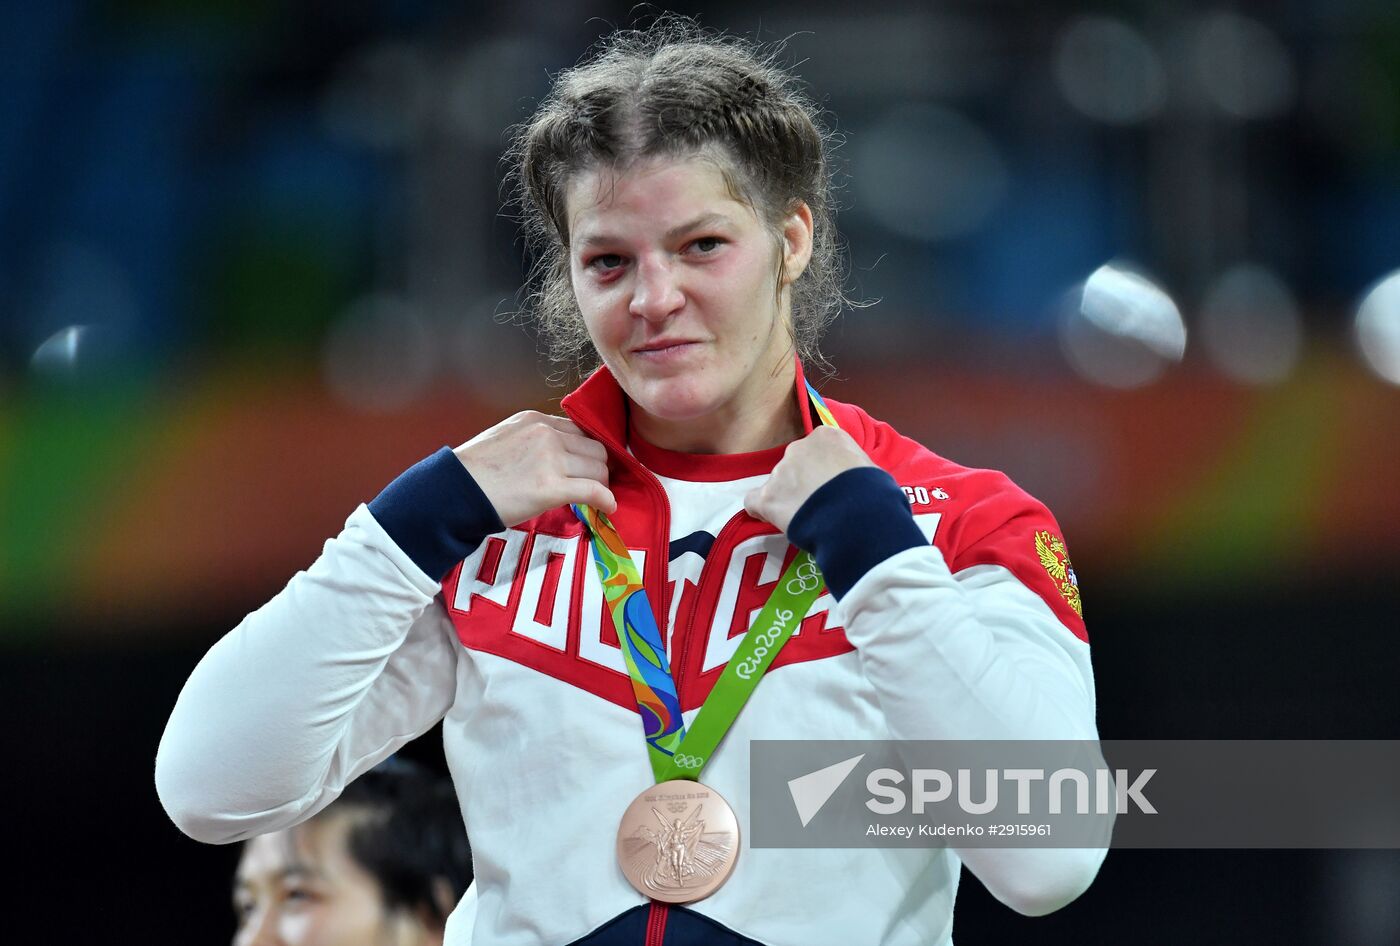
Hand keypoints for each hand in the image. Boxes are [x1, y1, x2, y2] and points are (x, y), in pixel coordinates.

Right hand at [453, 412, 615, 526]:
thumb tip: (557, 457)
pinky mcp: (552, 487)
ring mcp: (550, 459)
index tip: (588, 465)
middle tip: (594, 484)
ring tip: (595, 498)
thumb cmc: (473, 472)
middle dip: (598, 467)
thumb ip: (533, 441)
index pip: (579, 430)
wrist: (453, 492)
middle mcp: (546, 434)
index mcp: (535, 420)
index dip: (588, 450)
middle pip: (595, 448)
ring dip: (601, 484)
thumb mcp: (505, 439)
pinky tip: (608, 507)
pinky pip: (594, 490)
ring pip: (598, 469)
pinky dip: (606, 500)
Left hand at [744, 426, 875, 534]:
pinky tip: (776, 520)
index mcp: (827, 436)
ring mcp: (781, 471)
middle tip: (819, 504)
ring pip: (778, 485)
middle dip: (804, 482)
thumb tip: (853, 479)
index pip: (817, 449)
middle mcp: (799, 447)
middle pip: (795, 464)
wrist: (858, 516)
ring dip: (788, 499)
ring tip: (807, 519)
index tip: (830, 486)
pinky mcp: (768, 497)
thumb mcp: (871, 469)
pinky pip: (755, 501)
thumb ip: (853, 467)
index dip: (823, 469)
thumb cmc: (874, 493)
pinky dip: (763, 511)